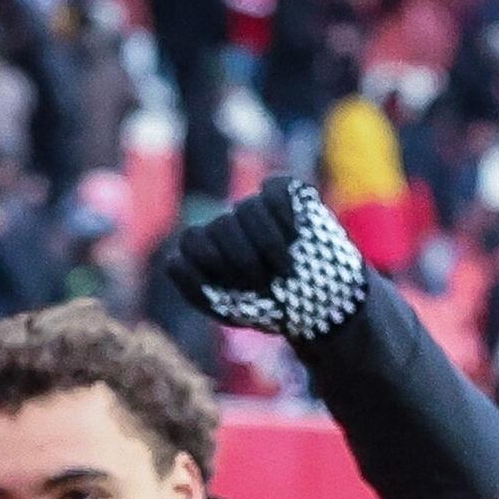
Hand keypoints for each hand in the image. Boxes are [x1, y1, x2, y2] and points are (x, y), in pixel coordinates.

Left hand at [165, 176, 370, 342]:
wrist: (324, 307)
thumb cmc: (273, 309)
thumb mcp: (229, 310)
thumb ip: (194, 291)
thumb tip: (175, 262)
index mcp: (210, 248)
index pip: (192, 241)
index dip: (211, 262)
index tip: (235, 286)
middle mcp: (231, 224)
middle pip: (222, 226)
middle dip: (244, 260)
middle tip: (264, 284)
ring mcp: (258, 209)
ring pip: (248, 209)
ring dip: (268, 244)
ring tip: (285, 269)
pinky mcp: (289, 197)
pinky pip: (275, 187)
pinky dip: (282, 211)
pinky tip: (295, 234)